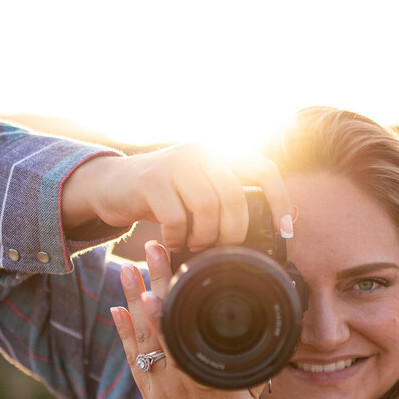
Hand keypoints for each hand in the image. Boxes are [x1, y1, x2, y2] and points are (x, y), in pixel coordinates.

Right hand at [62, 142, 292, 253]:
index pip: (265, 169)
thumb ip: (234, 198)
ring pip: (207, 207)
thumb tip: (284, 220)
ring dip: (205, 237)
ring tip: (197, 245)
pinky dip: (178, 238)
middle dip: (234, 231)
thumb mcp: (203, 189)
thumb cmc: (167, 195)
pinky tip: (174, 243)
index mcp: (221, 152)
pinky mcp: (151, 181)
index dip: (281, 200)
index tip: (285, 230)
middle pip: (234, 196)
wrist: (113, 185)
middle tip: (225, 247)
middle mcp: (201, 151)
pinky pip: (176, 218)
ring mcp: (175, 163)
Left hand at [112, 245, 264, 398]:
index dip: (178, 299)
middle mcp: (182, 383)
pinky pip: (135, 362)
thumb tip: (261, 348)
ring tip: (129, 270)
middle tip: (151, 250)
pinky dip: (125, 335)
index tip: (176, 267)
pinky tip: (117, 310)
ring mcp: (162, 392)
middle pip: (165, 325)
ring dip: (135, 302)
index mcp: (211, 381)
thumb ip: (250, 374)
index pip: (190, 330)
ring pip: (145, 340)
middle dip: (157, 284)